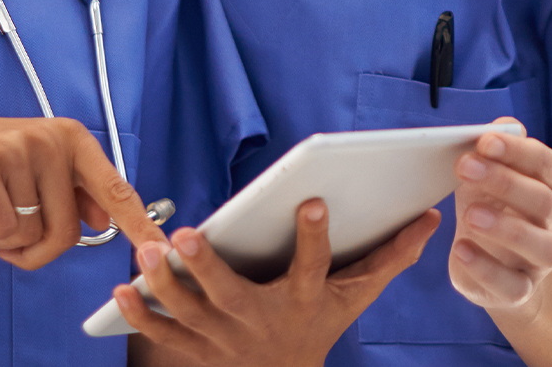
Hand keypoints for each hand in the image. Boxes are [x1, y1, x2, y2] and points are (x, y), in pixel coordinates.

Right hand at [0, 113, 165, 269]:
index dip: (139, 224)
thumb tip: (104, 217)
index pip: (115, 189)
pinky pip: (4, 230)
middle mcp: (51, 137)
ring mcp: (17, 148)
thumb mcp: (31, 168)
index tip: (161, 248)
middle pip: (69, 231)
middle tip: (11, 238)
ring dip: (9, 240)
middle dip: (39, 250)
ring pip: (34, 234)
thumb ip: (70, 189)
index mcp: (71, 137)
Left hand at [115, 198, 437, 365]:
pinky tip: (121, 290)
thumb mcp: (356, 296)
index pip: (314, 267)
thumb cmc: (318, 327)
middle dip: (207, 266)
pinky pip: (164, 334)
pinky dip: (141, 315)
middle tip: (187, 235)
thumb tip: (430, 219)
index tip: (312, 202)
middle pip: (232, 294)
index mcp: (303, 300)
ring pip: (189, 312)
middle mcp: (262, 321)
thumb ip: (390, 256)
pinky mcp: (196, 349)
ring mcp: (225, 338)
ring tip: (146, 253)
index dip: (315, 237)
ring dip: (165, 284)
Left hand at [448, 118, 551, 312]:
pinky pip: (514, 286)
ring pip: (544, 248)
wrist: (495, 261)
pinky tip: (461, 249)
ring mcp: (543, 261)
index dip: (523, 153)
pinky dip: (486, 269)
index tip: (485, 141)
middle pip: (546, 202)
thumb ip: (498, 148)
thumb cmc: (494, 203)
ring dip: (507, 228)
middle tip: (464, 167)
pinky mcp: (522, 290)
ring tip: (469, 215)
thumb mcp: (493, 172)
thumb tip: (502, 125)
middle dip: (505, 182)